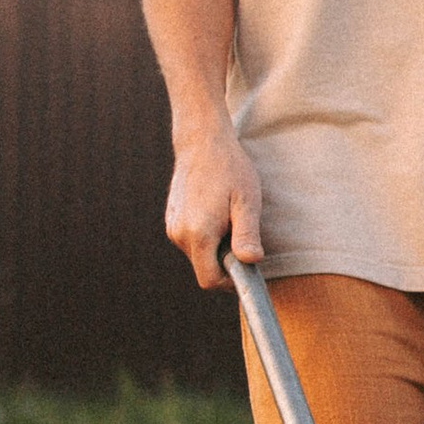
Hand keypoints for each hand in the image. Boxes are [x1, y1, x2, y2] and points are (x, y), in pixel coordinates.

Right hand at [163, 113, 264, 288]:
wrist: (201, 142)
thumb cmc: (229, 168)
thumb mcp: (246, 201)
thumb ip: (247, 234)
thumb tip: (252, 261)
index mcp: (198, 233)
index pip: (209, 280)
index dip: (229, 281)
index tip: (246, 266)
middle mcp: (179, 234)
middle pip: (204, 269)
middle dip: (224, 262)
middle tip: (242, 234)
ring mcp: (173, 227)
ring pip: (198, 255)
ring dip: (216, 248)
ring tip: (229, 217)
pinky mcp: (172, 220)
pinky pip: (192, 241)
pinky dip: (207, 236)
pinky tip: (217, 212)